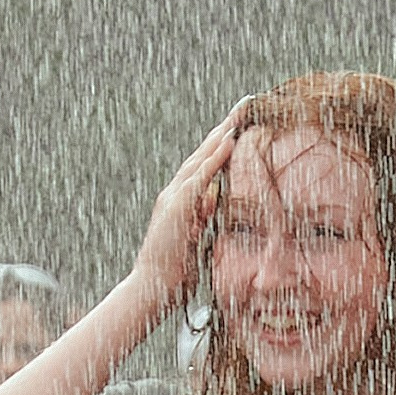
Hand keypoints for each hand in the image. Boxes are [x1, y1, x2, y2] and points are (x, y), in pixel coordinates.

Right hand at [128, 104, 246, 315]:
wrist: (149, 289)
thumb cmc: (173, 271)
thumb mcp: (195, 238)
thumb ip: (204, 215)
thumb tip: (217, 199)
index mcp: (182, 201)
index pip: (205, 165)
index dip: (222, 144)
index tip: (241, 125)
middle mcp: (175, 193)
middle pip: (203, 153)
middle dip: (224, 127)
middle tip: (246, 105)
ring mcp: (174, 198)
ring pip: (200, 157)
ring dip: (221, 133)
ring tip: (241, 112)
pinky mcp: (177, 207)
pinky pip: (199, 176)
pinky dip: (214, 157)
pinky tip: (228, 140)